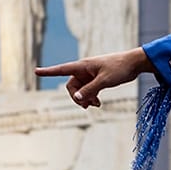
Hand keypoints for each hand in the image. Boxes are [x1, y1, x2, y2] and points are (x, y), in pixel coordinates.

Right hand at [36, 48, 152, 107]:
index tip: (36, 71)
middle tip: (86, 106)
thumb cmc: (120, 68)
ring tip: (95, 105)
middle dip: (76, 97)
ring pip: (80, 89)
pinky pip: (88, 90)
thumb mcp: (105, 81)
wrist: (134, 63)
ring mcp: (90, 74)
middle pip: (71, 86)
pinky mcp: (97, 78)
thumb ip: (90, 90)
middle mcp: (84, 69)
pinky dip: (90, 97)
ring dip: (84, 99)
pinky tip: (97, 104)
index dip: (48, 72)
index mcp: (83, 66)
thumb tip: (77, 98)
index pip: (61, 69)